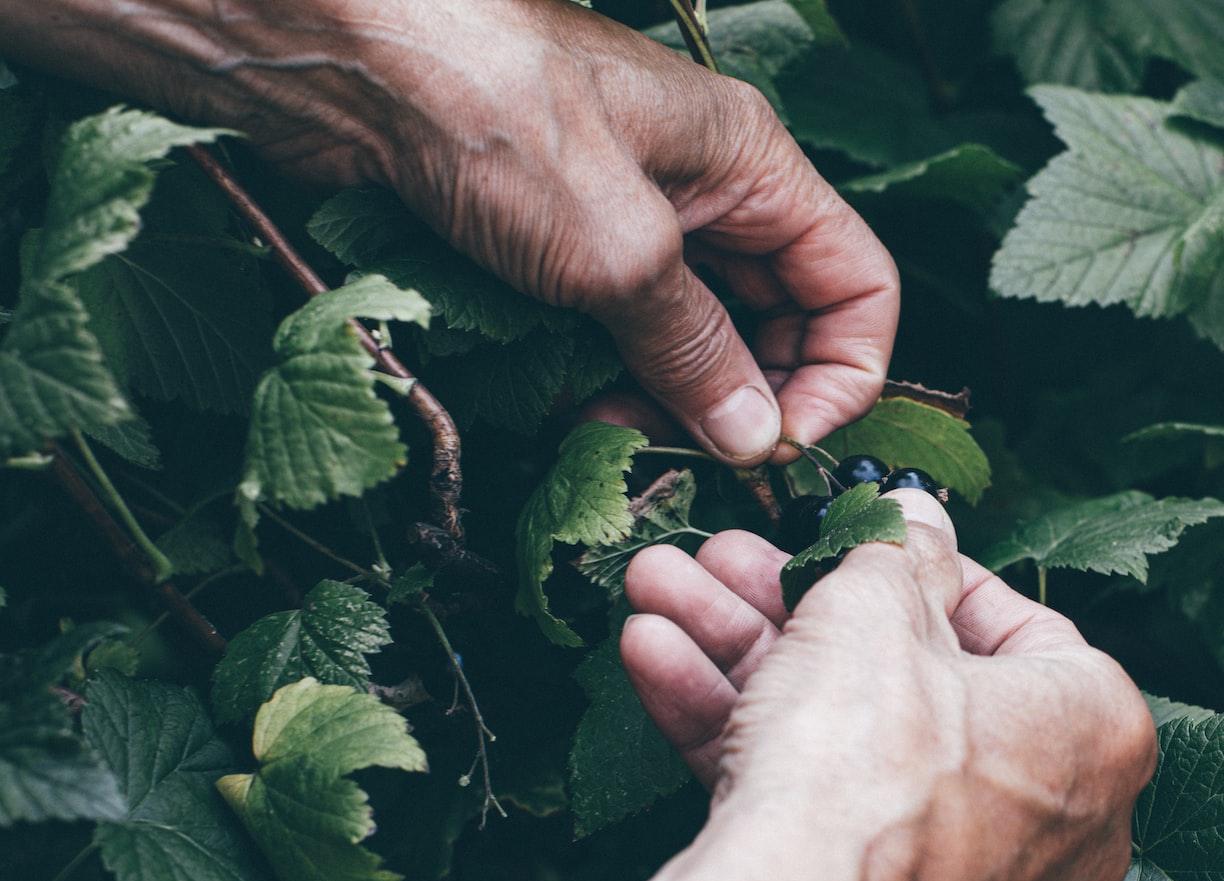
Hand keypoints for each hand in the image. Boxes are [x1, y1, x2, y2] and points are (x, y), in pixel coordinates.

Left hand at [6, 0, 897, 462]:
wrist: (336, 56)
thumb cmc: (485, 108)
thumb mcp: (615, 247)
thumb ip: (695, 346)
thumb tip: (752, 434)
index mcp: (752, 164)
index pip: (857, 284)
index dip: (842, 373)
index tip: (781, 442)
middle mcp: (708, 190)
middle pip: (782, 320)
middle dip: (746, 399)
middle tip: (684, 452)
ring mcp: (634, 217)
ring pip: (698, 336)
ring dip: (671, 400)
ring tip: (611, 431)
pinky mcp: (564, 243)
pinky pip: (623, 331)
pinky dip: (611, 379)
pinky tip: (570, 407)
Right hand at [619, 491, 1158, 880]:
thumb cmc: (864, 765)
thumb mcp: (873, 608)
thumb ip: (897, 551)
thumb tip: (916, 519)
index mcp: (1097, 730)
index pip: (1019, 624)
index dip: (921, 568)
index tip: (857, 541)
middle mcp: (1055, 818)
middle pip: (911, 680)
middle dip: (795, 607)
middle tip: (727, 557)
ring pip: (847, 740)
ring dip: (745, 657)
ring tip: (660, 591)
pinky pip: (820, 808)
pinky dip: (743, 737)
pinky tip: (655, 663)